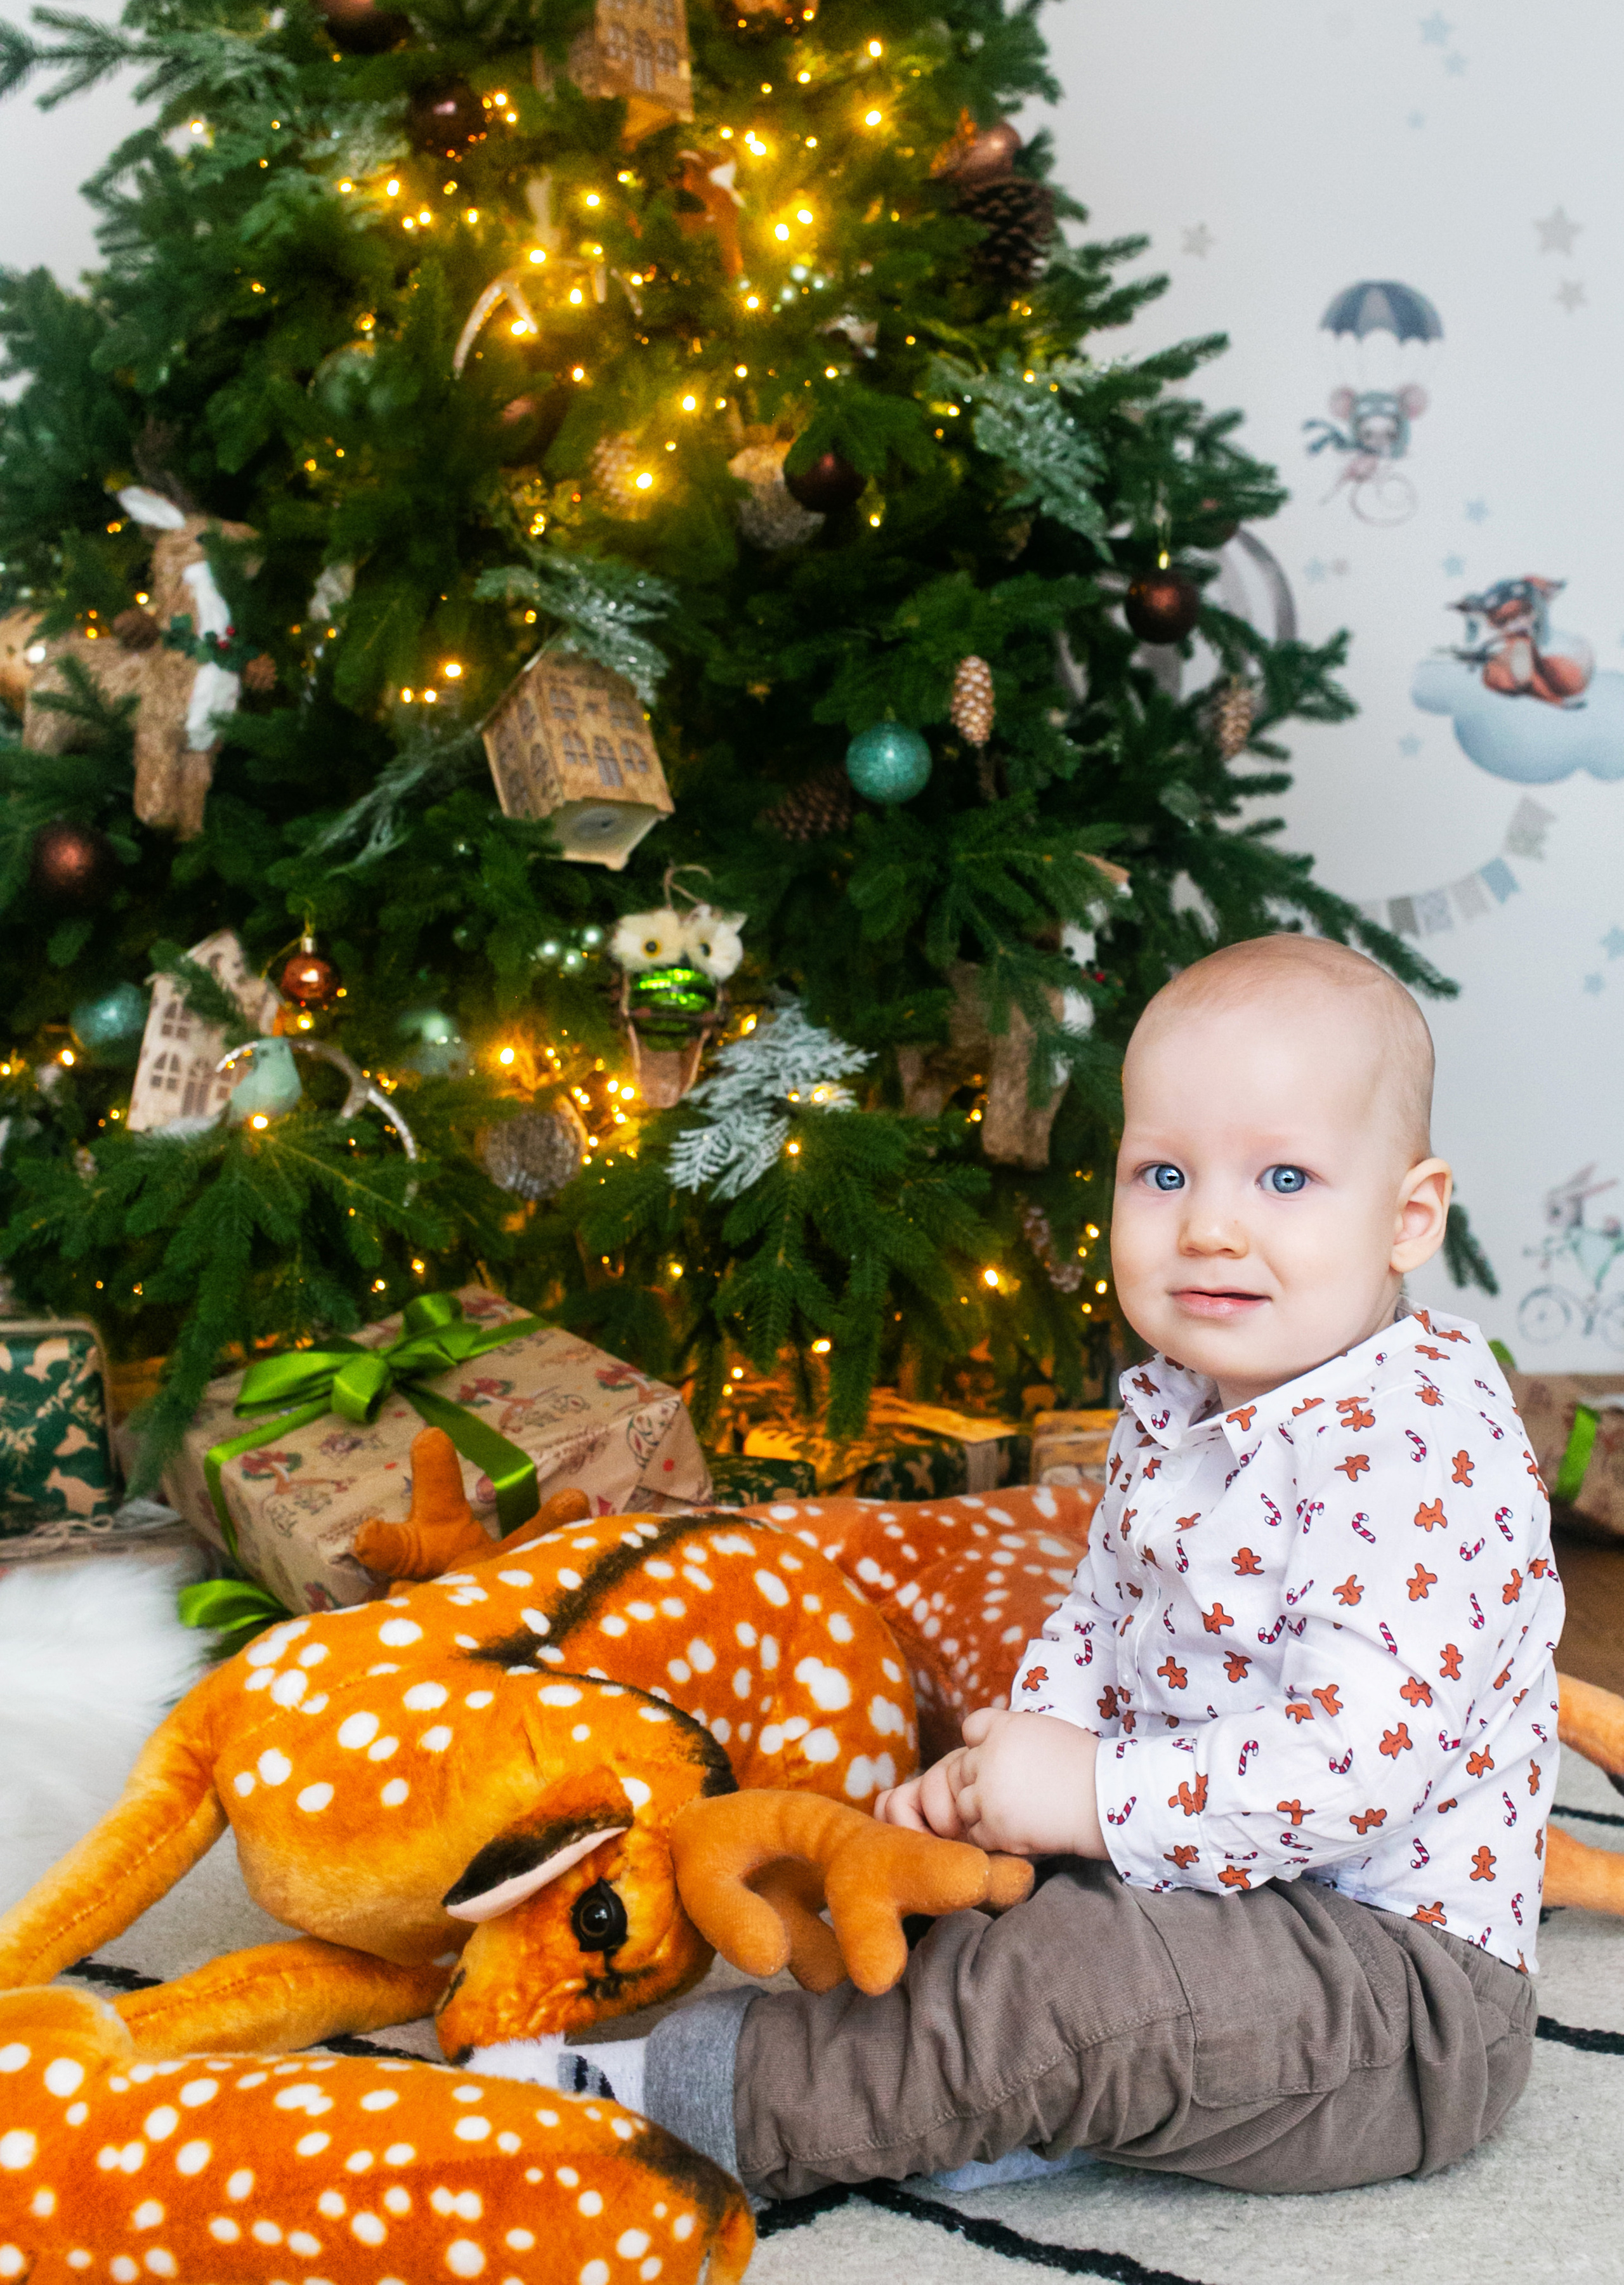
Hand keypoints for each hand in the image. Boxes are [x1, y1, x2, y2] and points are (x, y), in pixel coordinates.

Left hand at [875, 1710, 1106, 1860]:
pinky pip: (975, 1834)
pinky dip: (991, 1836)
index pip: (970, 1728)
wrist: (1105, 1798)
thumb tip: (991, 1743)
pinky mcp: (996, 1827)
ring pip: (963, 1803)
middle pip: (962, 1769)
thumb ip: (1011, 1733)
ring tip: (1014, 1814)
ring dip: (982, 1810)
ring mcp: (989, 1794)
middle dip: (980, 1781)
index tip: (1001, 1757)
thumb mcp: (1044, 1730)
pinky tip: (1016, 1831)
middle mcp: (989, 1757)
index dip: (982, 1743)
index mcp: (1003, 1728)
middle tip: (1010, 1793)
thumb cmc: (1084, 1764)